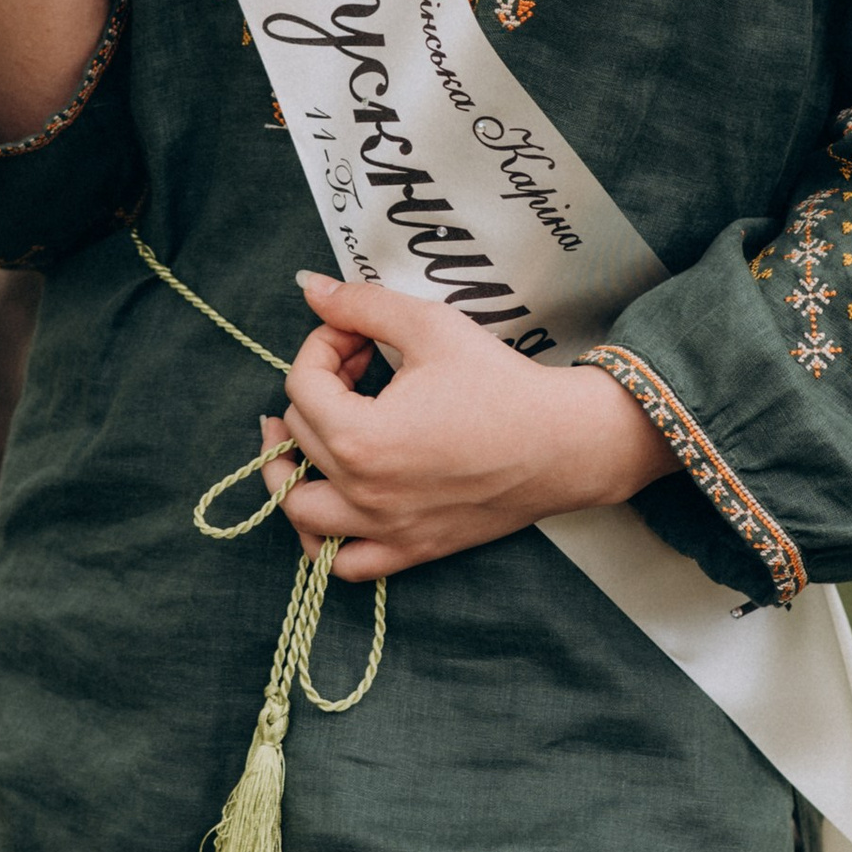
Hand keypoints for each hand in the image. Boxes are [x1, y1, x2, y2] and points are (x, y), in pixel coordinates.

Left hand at [269, 273, 673, 582]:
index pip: (302, 383)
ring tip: (297, 439)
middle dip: (320, 386)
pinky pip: (343, 563)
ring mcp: (385, 527)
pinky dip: (321, 540)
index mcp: (360, 436)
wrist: (563, 442)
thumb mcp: (430, 327)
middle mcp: (363, 491)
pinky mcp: (411, 548)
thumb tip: (310, 288)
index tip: (357, 334)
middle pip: (300, 434)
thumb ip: (362, 305)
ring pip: (301, 511)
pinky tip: (329, 504)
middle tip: (361, 362)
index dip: (322, 344)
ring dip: (287, 473)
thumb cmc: (501, 384)